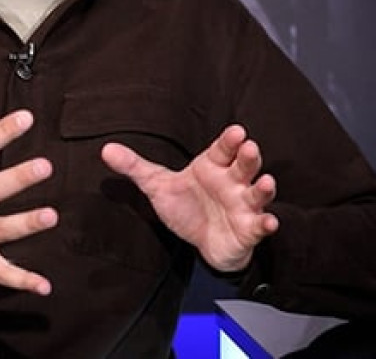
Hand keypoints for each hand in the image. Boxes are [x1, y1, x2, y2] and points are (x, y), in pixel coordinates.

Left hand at [101, 125, 278, 272]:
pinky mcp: (250, 228)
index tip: (236, 132)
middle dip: (248, 156)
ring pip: (258, 191)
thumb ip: (135, 167)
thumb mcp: (158, 186)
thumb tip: (106, 149)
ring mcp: (244, 204)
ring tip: (266, 182)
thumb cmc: (187, 206)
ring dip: (264, 187)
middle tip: (249, 147)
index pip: (223, 148)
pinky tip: (269, 221)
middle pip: (244, 164)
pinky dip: (267, 222)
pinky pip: (261, 224)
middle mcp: (233, 181)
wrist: (203, 242)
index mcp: (213, 165)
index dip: (230, 140)